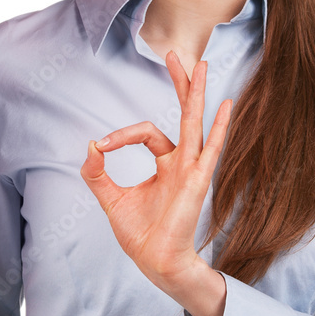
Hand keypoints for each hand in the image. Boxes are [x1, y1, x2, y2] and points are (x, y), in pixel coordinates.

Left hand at [79, 52, 231, 293]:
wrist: (155, 262)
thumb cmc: (139, 234)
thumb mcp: (111, 198)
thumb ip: (97, 173)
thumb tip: (89, 146)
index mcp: (165, 163)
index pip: (147, 132)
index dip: (121, 135)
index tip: (100, 147)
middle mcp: (181, 161)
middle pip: (183, 113)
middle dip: (179, 84)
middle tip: (173, 54)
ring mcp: (192, 169)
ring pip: (195, 122)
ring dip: (195, 93)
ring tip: (199, 64)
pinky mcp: (197, 181)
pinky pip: (210, 149)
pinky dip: (219, 127)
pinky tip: (225, 104)